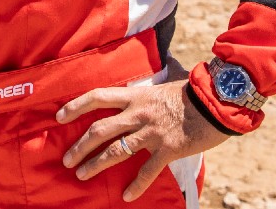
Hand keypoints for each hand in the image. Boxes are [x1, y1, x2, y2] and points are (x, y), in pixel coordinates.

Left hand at [56, 79, 230, 202]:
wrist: (217, 101)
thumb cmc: (192, 92)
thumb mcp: (164, 83)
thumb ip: (147, 89)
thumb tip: (144, 80)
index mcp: (135, 96)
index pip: (97, 97)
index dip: (75, 106)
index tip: (59, 116)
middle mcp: (138, 113)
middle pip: (99, 129)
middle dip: (79, 146)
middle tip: (66, 159)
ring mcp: (152, 132)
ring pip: (116, 151)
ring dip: (96, 164)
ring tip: (82, 174)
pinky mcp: (168, 149)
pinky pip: (147, 171)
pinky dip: (137, 185)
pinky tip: (127, 196)